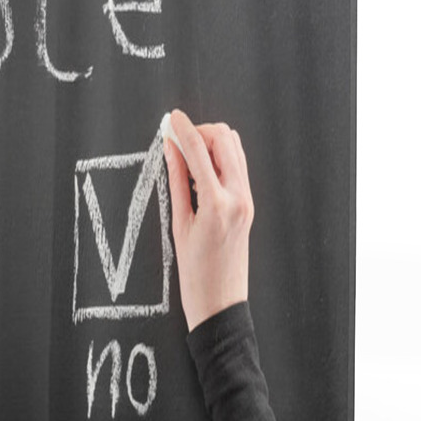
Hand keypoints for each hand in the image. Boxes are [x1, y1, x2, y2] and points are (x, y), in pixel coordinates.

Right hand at [163, 108, 253, 331]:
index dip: (184, 129)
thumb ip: (177, 180)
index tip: (172, 117)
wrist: (220, 303)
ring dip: (212, 143)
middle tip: (178, 139)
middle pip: (225, 140)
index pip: (199, 151)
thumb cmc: (195, 273)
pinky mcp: (249, 204)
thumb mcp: (178, 224)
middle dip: (201, 132)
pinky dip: (219, 158)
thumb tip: (171, 148)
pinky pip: (237, 167)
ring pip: (235, 149)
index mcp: (217, 203)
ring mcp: (247, 200)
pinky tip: (200, 170)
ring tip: (187, 155)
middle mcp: (239, 197)